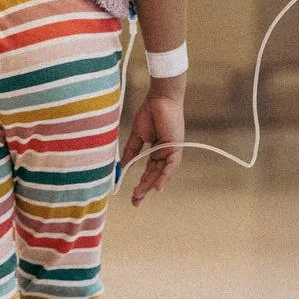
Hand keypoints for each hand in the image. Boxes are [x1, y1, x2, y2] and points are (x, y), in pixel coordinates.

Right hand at [121, 81, 184, 205]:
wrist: (159, 98)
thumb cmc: (149, 112)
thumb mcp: (137, 136)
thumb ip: (131, 152)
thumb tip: (122, 168)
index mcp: (156, 151)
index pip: (149, 171)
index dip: (141, 183)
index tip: (132, 195)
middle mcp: (165, 153)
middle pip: (155, 174)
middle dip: (145, 188)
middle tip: (135, 201)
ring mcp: (171, 150)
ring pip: (162, 172)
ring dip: (151, 184)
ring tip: (140, 195)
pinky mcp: (176, 146)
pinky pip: (172, 165)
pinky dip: (165, 176)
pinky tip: (158, 186)